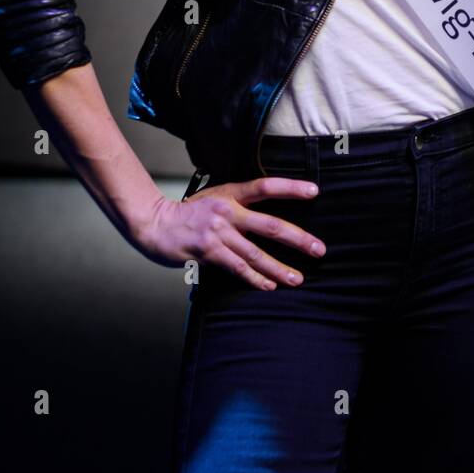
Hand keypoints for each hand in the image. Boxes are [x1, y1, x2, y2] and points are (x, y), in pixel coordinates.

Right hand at [128, 177, 325, 289]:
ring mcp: (218, 232)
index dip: (291, 188)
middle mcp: (227, 211)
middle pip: (271, 225)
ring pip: (257, 253)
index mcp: (230, 194)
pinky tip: (270, 286)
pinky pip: (238, 268)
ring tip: (298, 278)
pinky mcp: (209, 252)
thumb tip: (265, 210)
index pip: (266, 187)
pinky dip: (256, 279)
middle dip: (298, 239)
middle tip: (319, 250)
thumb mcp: (213, 197)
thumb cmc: (186, 212)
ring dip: (280, 268)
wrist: (155, 224)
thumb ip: (237, 202)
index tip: (314, 191)